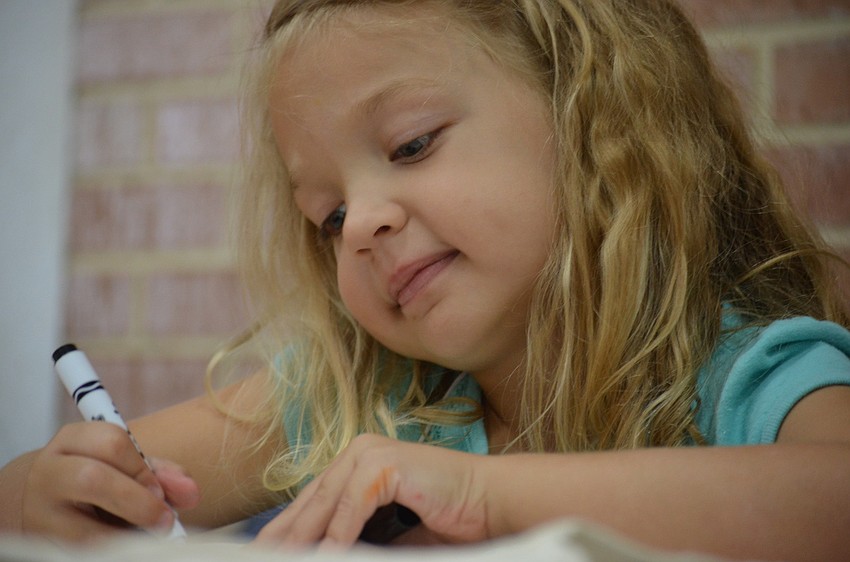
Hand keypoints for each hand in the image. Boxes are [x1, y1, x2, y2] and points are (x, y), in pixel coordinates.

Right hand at [18, 422, 198, 541]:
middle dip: (137, 501)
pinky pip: (82, 552)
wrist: (32, 499)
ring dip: (127, 537)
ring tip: (149, 537)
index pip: (111, 441)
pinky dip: (114, 548)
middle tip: (164, 519)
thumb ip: (159, 473)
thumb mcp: (121, 464)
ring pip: (84, 531)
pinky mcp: (42, 543)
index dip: (142, 469)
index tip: (161, 491)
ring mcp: (40, 512)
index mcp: (72, 440)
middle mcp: (50, 472)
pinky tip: (127, 545)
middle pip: (92, 479)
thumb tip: (190, 492)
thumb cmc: (92, 477)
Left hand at [254, 434, 490, 548]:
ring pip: (326, 503)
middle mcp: (360, 451)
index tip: (270, 553)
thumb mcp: (392, 532)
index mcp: (359, 461)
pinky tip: (325, 556)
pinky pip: (352, 506)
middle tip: (263, 559)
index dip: (290, 530)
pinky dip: (338, 535)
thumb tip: (328, 554)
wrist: (490, 501)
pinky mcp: (385, 463)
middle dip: (287, 536)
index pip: (314, 500)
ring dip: (305, 539)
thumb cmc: (449, 517)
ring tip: (285, 561)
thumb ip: (362, 539)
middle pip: (313, 501)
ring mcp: (371, 453)